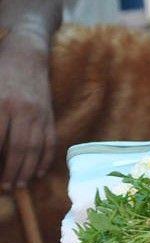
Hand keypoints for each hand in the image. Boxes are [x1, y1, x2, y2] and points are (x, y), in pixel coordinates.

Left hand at [0, 34, 54, 189]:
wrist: (27, 52)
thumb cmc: (1, 70)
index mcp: (2, 102)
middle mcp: (22, 111)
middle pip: (17, 149)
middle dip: (11, 172)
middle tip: (5, 187)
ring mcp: (39, 115)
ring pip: (34, 150)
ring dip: (26, 171)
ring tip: (19, 185)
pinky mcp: (50, 117)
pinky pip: (49, 143)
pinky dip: (44, 160)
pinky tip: (37, 173)